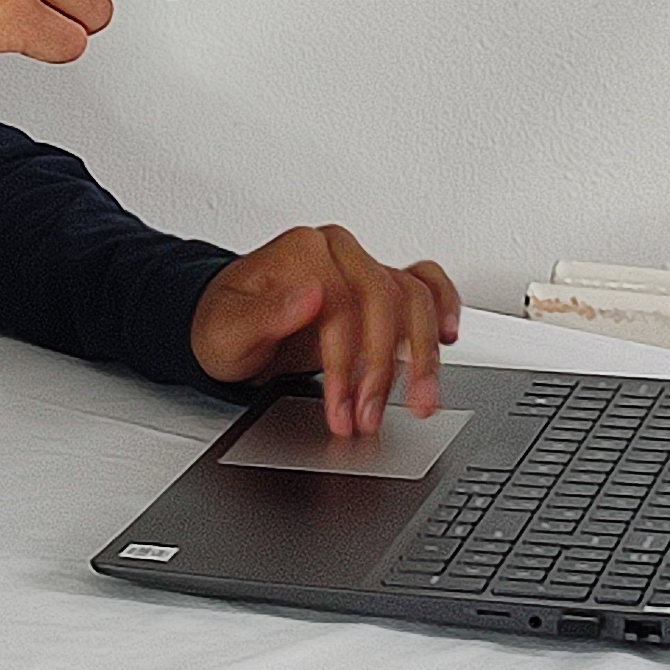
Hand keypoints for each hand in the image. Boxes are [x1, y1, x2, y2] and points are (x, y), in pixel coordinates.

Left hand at [189, 226, 462, 436]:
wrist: (223, 327)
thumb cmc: (222, 326)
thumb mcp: (227, 329)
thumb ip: (265, 314)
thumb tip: (310, 297)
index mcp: (303, 252)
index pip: (343, 304)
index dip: (346, 364)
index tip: (340, 409)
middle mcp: (338, 253)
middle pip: (386, 301)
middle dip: (383, 368)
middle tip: (372, 417)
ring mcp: (362, 268)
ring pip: (413, 299)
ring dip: (422, 355)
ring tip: (420, 402)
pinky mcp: (379, 289)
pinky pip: (425, 285)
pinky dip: (444, 306)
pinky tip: (447, 338)